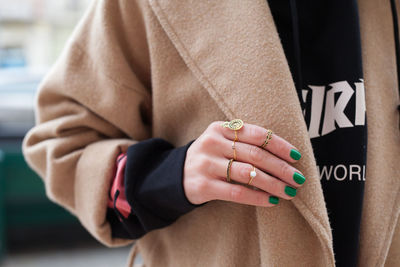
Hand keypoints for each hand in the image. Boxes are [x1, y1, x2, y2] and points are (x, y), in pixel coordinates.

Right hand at [183, 121, 304, 206]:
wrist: (177, 175)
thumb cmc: (210, 157)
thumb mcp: (222, 142)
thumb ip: (245, 142)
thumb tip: (285, 156)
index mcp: (220, 128)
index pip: (257, 134)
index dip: (279, 145)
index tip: (296, 156)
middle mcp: (212, 143)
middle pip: (255, 154)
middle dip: (281, 168)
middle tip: (298, 178)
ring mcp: (206, 164)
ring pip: (248, 174)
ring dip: (273, 184)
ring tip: (289, 191)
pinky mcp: (203, 185)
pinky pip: (236, 192)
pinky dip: (257, 197)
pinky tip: (271, 201)